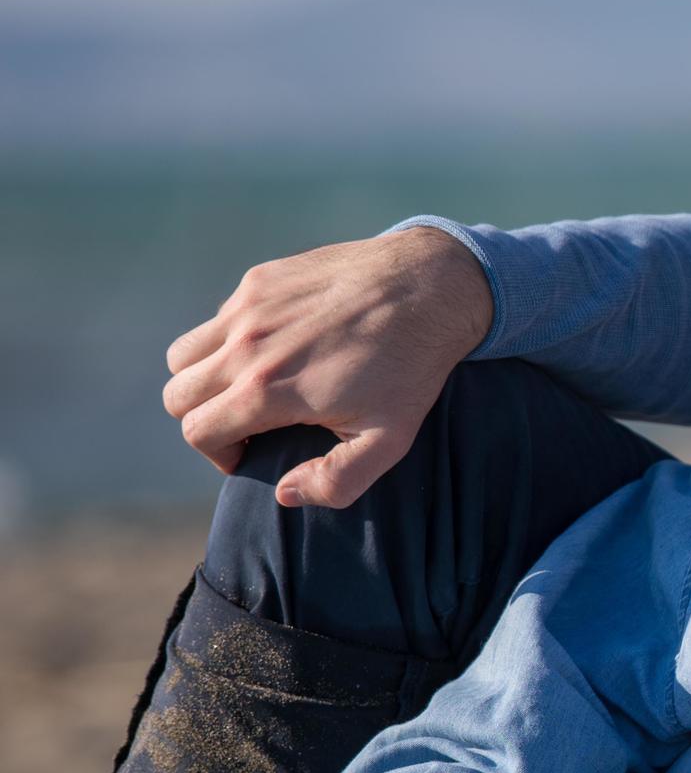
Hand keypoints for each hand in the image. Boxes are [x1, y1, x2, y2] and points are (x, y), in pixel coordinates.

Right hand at [162, 226, 492, 505]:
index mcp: (267, 389)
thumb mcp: (388, 441)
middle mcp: (245, 345)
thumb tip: (284, 493)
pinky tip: (279, 348)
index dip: (219, 454)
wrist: (431, 286)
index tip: (251, 453)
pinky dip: (230, 340)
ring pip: (185, 354)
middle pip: (178, 395)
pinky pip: (219, 319)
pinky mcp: (260, 279)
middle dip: (204, 418)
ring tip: (251, 387)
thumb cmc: (412, 368)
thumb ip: (335, 482)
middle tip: (246, 424)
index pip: (198, 432)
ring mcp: (248, 307)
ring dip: (205, 377)